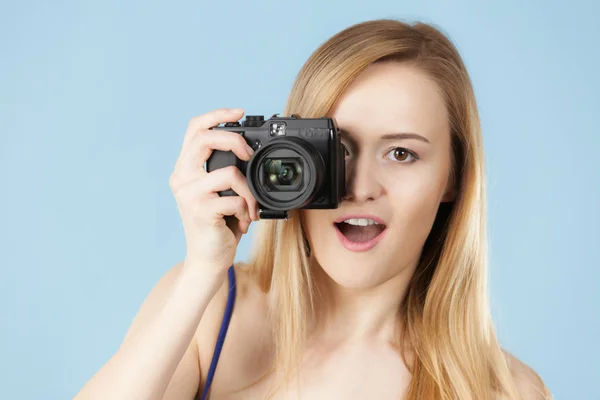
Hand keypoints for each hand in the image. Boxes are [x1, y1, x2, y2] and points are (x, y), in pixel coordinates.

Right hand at [169, 108, 258, 277]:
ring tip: (249, 208)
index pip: (194, 129)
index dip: (216, 115)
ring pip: (230, 174)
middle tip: (249, 153)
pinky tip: (242, 222)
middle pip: (205, 139)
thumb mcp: (219, 193)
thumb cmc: (218, 225)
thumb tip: (248, 151)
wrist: (208, 260)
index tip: (238, 112)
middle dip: (234, 139)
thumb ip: (224, 171)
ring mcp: (188, 194)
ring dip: (249, 193)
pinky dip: (247, 211)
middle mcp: (181, 178)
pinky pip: (236, 199)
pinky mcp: (200, 210)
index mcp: (185, 169)